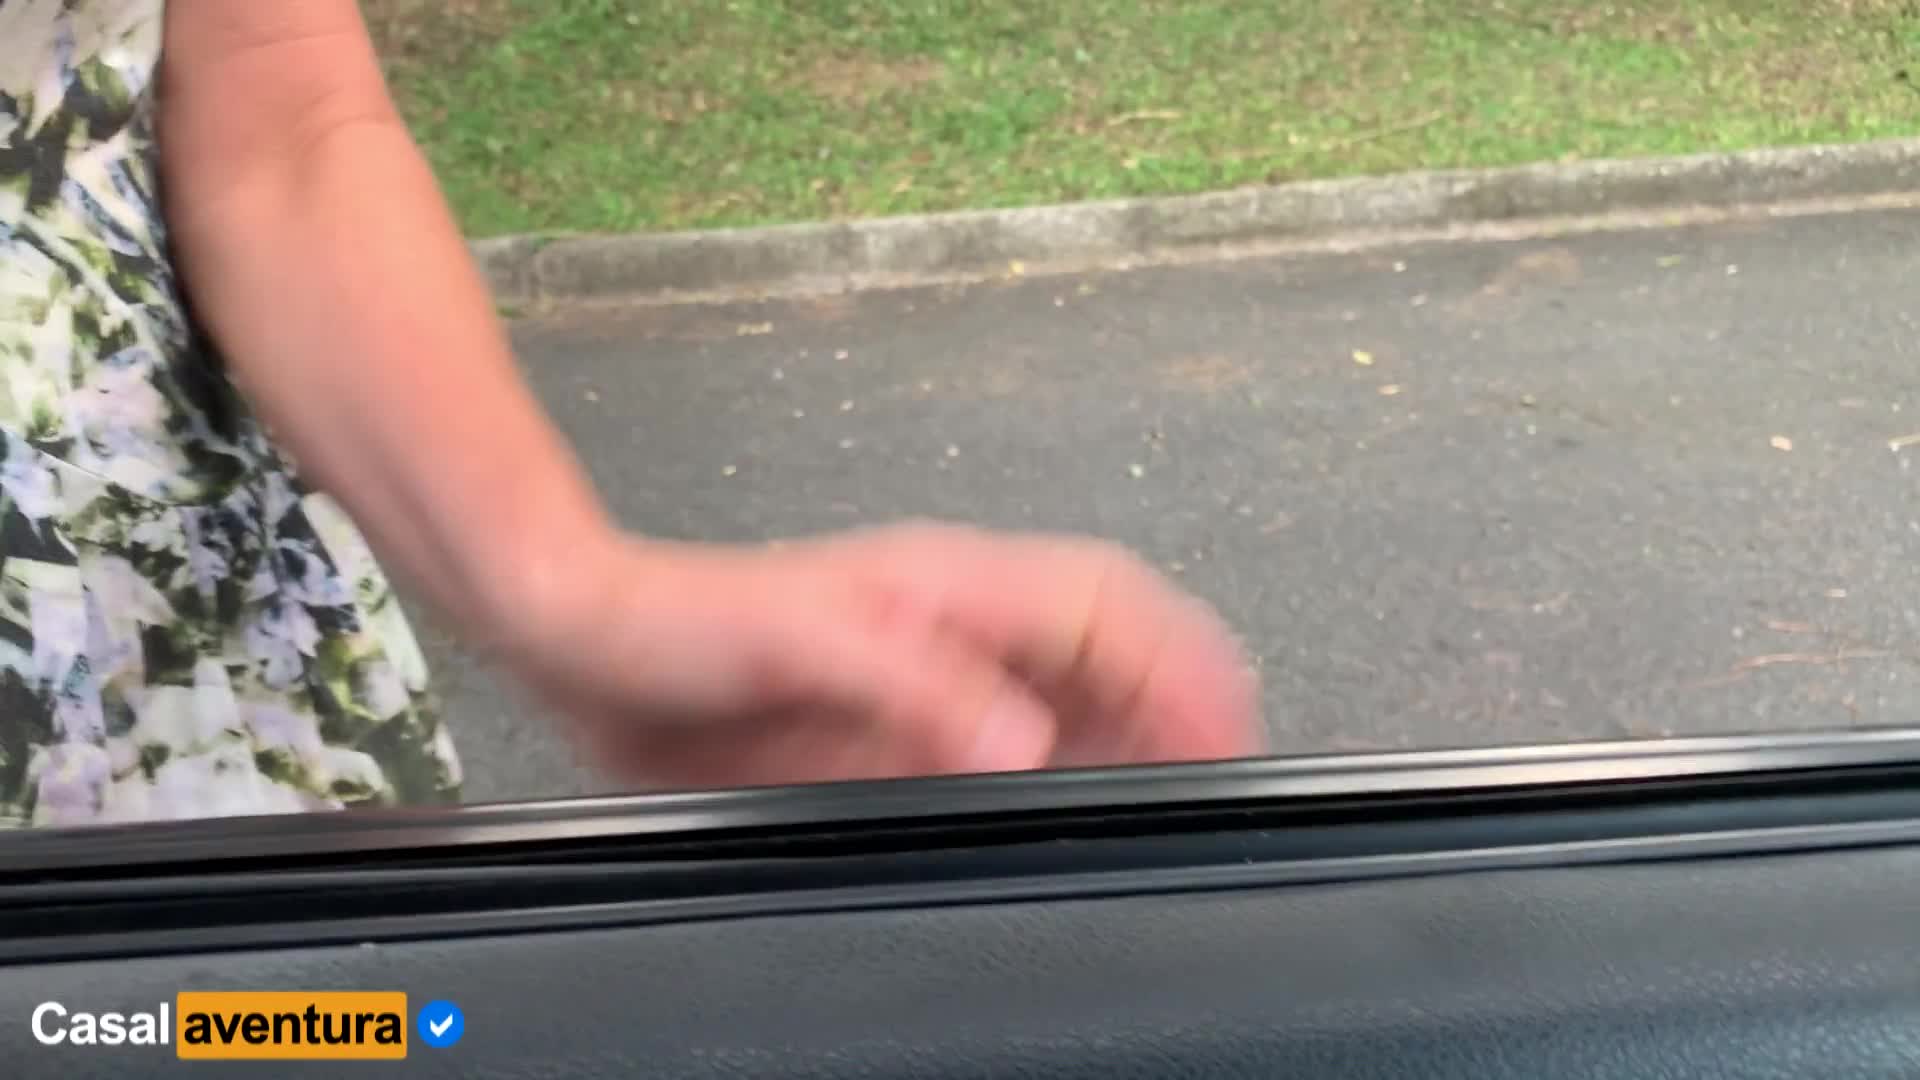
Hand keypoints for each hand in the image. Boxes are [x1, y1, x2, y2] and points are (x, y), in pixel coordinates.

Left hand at [503, 521, 1265, 788]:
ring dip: (1132, 737)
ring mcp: (934, 675)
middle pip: (1109, 651)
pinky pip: (1013, 746)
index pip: (1105, 607)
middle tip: (1224, 768)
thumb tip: (1024, 737)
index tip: (1223, 717)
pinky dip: (1063, 774)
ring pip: (1072, 697)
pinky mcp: (903, 724)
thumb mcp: (805, 644)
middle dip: (1178, 698)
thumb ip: (918, 686)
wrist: (594, 640)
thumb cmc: (688, 618)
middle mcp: (958, 625)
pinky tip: (1069, 808)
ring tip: (1174, 791)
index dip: (1177, 659)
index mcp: (952, 588)